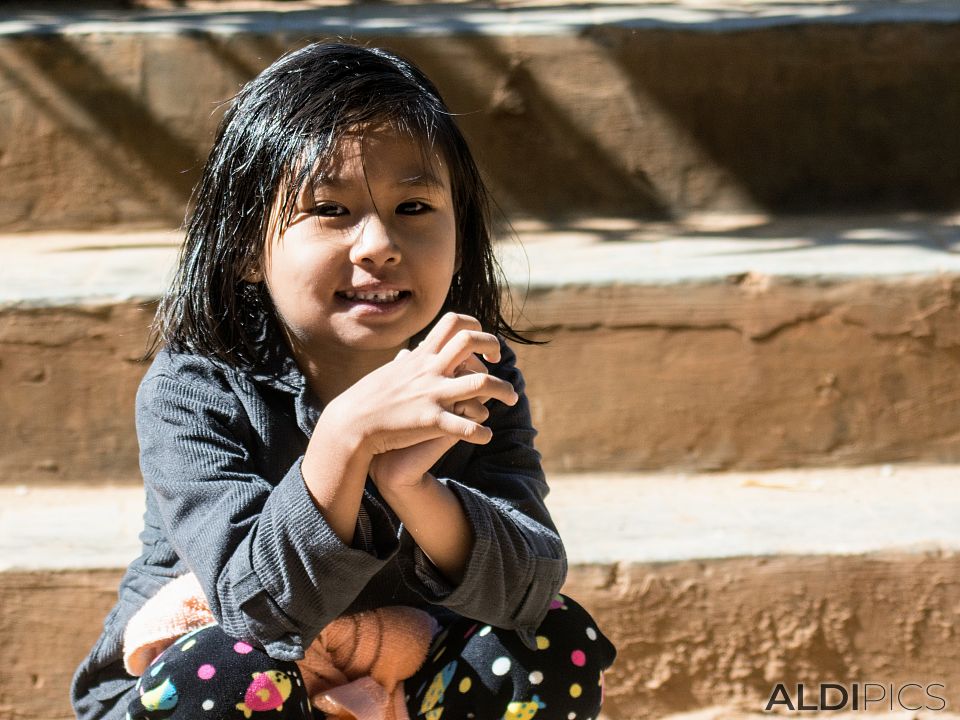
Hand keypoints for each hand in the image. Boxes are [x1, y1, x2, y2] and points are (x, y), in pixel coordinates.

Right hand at [325, 312, 518, 489]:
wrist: (350, 424)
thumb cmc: (370, 399)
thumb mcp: (392, 371)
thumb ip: (411, 359)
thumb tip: (418, 350)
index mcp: (421, 356)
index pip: (453, 322)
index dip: (475, 326)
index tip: (482, 344)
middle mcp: (430, 369)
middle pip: (471, 340)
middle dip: (493, 346)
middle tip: (500, 362)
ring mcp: (432, 394)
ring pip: (482, 383)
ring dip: (504, 390)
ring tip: (512, 399)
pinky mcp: (431, 421)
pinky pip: (466, 425)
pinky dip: (481, 431)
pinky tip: (486, 436)